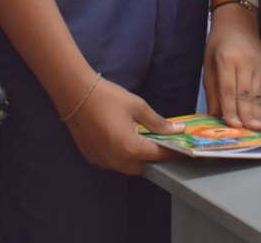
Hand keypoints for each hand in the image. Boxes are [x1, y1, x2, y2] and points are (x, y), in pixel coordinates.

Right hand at [62, 76, 179, 174]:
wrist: (75, 93)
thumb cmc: (109, 97)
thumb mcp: (138, 106)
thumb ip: (158, 122)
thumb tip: (177, 129)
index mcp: (130, 148)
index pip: (158, 156)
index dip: (173, 152)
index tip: (185, 150)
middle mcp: (116, 161)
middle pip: (143, 167)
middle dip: (155, 158)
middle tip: (165, 145)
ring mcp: (102, 161)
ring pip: (127, 167)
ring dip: (139, 159)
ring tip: (147, 143)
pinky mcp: (92, 158)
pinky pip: (113, 163)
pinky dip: (123, 157)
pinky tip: (126, 142)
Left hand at [203, 4, 260, 132]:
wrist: (238, 20)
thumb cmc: (218, 43)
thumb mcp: (209, 64)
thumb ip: (212, 91)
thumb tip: (213, 116)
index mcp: (227, 59)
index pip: (229, 89)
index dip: (231, 109)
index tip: (233, 126)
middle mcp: (245, 62)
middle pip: (246, 94)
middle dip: (248, 115)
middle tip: (250, 133)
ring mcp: (258, 64)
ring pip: (257, 94)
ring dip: (257, 114)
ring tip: (260, 130)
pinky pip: (259, 89)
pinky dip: (258, 104)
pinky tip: (258, 118)